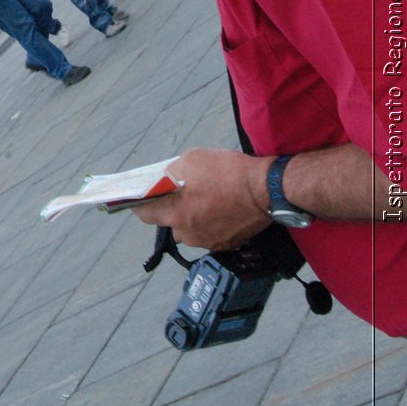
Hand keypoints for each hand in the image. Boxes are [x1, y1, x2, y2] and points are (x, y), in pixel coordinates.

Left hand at [131, 148, 272, 250]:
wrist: (266, 189)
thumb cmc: (227, 172)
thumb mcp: (192, 160)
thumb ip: (172, 173)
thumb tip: (164, 179)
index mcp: (175, 214)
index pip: (145, 214)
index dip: (140, 205)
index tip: (140, 198)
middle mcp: (188, 233)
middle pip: (170, 223)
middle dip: (172, 209)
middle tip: (182, 193)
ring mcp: (208, 242)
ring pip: (191, 229)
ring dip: (192, 217)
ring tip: (205, 199)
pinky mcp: (226, 245)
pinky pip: (210, 234)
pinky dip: (210, 223)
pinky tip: (220, 208)